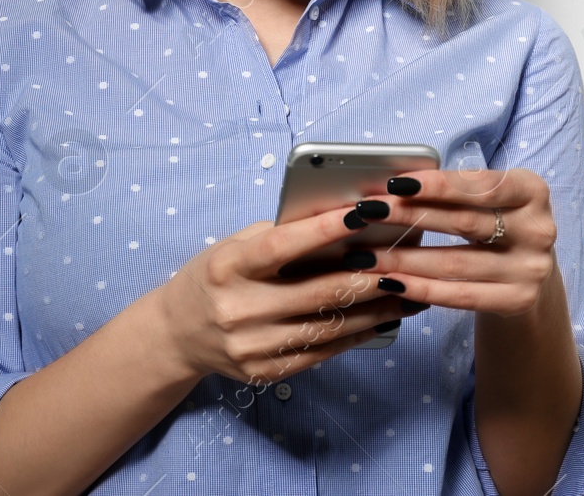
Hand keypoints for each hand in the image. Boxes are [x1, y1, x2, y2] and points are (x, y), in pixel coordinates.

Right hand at [153, 206, 414, 385]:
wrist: (177, 334)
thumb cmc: (215, 277)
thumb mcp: (234, 247)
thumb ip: (279, 235)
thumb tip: (340, 223)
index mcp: (228, 268)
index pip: (281, 246)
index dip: (325, 230)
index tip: (365, 213)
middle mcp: (238, 309)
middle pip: (316, 292)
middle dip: (368, 275)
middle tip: (404, 260)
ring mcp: (252, 345)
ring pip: (328, 325)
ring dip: (374, 308)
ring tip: (406, 290)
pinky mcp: (265, 371)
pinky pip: (322, 351)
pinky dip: (357, 334)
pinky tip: (382, 319)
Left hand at [343, 168, 557, 318]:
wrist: (529, 271)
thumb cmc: (496, 223)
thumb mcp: (488, 198)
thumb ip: (455, 190)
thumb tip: (392, 189)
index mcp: (532, 191)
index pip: (480, 185)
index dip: (436, 185)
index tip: (394, 185)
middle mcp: (539, 229)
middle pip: (463, 222)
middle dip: (409, 216)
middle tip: (367, 213)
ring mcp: (532, 268)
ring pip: (455, 262)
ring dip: (404, 258)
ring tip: (366, 254)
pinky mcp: (519, 300)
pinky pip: (461, 295)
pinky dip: (422, 288)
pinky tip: (391, 282)